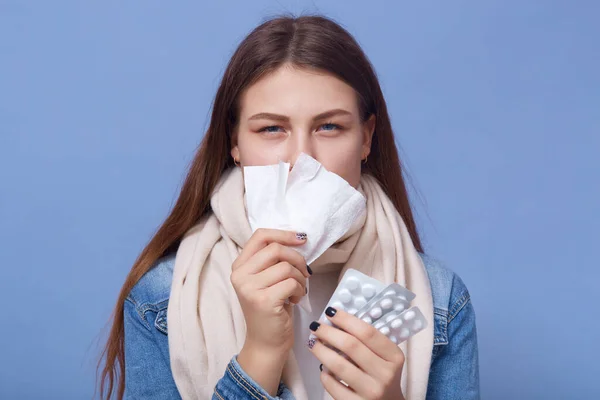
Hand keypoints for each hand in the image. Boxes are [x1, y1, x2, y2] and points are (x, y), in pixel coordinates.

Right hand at [231, 228, 310, 394]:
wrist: (266, 342)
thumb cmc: (271, 308)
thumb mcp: (266, 279)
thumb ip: (272, 259)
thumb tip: (297, 237)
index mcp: (239, 265)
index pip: (260, 236)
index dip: (284, 233)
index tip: (301, 238)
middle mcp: (240, 275)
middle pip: (276, 249)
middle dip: (298, 259)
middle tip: (304, 273)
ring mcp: (249, 288)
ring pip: (286, 267)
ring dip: (300, 278)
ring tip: (297, 291)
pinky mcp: (263, 300)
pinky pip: (291, 282)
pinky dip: (300, 290)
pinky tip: (295, 300)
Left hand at [308, 307, 405, 399]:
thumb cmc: (383, 375)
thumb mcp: (386, 357)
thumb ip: (368, 341)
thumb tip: (336, 321)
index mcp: (394, 357)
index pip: (367, 332)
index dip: (346, 319)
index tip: (331, 312)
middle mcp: (385, 374)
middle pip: (351, 346)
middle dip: (328, 332)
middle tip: (316, 326)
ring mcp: (371, 391)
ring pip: (338, 365)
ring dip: (321, 350)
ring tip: (313, 343)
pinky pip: (332, 385)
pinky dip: (324, 374)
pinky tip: (323, 367)